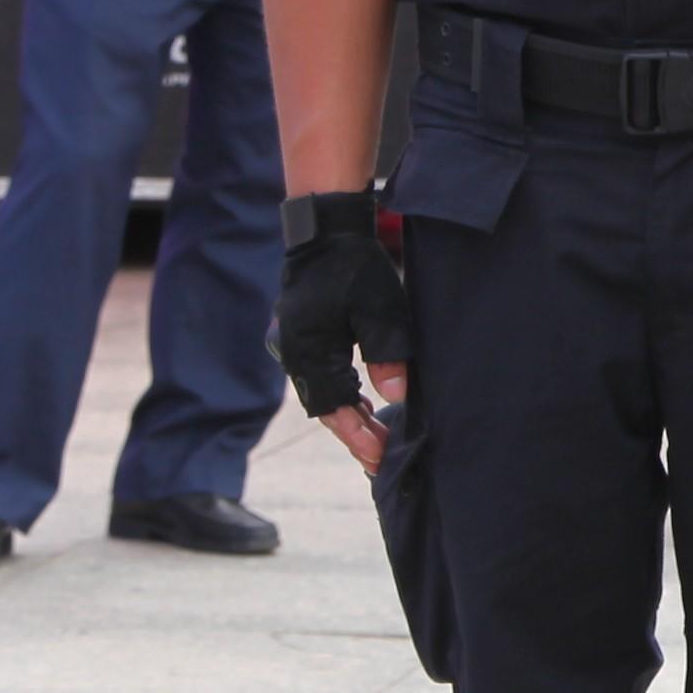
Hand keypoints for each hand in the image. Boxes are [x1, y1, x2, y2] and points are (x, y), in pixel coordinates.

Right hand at [275, 195, 407, 470]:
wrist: (325, 233)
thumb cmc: (354, 268)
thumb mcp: (380, 309)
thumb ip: (387, 353)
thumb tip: (396, 396)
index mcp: (310, 351)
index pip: (333, 408)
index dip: (357, 436)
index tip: (379, 458)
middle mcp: (296, 355)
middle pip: (327, 407)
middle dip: (355, 434)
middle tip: (384, 460)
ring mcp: (297, 347)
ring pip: (325, 394)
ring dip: (351, 416)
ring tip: (379, 439)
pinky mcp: (306, 339)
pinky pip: (325, 377)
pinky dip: (345, 395)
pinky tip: (366, 405)